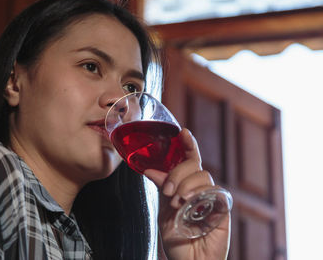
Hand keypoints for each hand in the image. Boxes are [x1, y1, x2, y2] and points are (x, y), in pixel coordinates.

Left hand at [144, 129, 230, 259]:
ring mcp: (212, 196)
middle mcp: (200, 189)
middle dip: (178, 173)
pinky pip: (214, 190)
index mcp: (186, 186)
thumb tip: (149, 169)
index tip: (182, 133)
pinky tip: (190, 204)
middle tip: (168, 191)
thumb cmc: (178, 239)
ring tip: (178, 203)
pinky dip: (200, 194)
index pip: (189, 160)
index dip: (187, 145)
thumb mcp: (164, 210)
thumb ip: (162, 188)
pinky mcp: (222, 207)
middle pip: (193, 164)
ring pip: (202, 175)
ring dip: (186, 185)